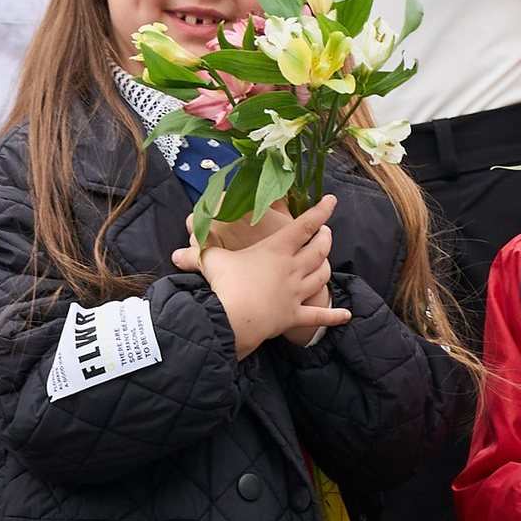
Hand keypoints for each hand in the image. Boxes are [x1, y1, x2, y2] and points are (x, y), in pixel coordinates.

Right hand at [174, 194, 348, 357]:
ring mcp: (296, 293)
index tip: (332, 201)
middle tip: (327, 232)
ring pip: (322, 276)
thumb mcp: (211, 262)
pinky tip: (345, 315)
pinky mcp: (294, 316)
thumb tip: (176, 255)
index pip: (304, 225)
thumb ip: (197, 255)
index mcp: (276, 250)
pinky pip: (319, 316)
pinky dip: (333, 315)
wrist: (234, 318)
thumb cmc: (225, 285)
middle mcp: (292, 269)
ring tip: (327, 260)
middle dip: (326, 238)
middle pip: (319, 249)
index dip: (320, 212)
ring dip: (327, 266)